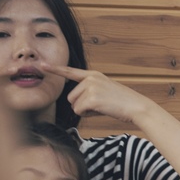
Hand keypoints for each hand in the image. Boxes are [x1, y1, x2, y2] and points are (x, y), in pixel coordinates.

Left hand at [39, 63, 153, 124]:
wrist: (138, 107)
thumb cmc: (124, 103)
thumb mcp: (106, 90)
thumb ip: (90, 90)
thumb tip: (76, 103)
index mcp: (94, 75)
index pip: (70, 72)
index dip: (55, 69)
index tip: (42, 65)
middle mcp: (90, 78)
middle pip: (71, 97)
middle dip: (82, 105)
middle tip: (101, 105)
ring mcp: (91, 87)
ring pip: (74, 104)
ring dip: (85, 110)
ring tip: (103, 107)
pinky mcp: (91, 98)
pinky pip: (79, 111)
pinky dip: (89, 114)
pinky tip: (103, 110)